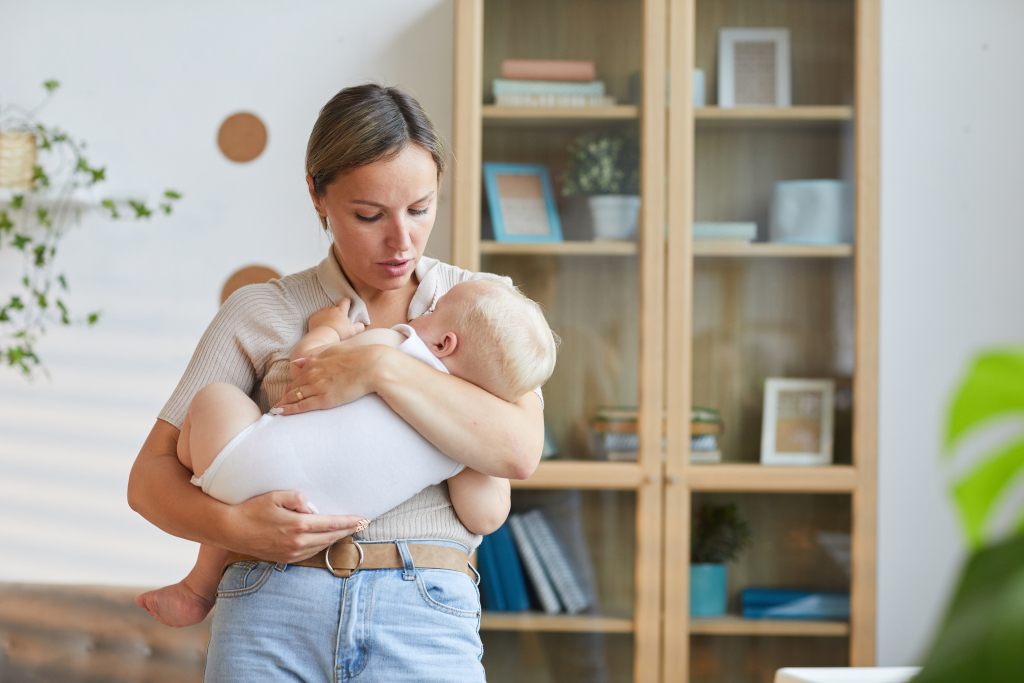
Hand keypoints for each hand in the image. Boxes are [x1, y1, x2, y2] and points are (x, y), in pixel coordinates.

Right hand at [224, 490, 363, 562]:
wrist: (230, 529)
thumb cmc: (252, 509)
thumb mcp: (275, 496)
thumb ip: (297, 498)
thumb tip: (312, 506)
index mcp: (298, 526)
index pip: (332, 524)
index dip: (349, 522)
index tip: (362, 519)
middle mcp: (297, 543)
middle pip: (330, 537)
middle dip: (347, 530)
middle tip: (362, 524)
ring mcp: (291, 553)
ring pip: (321, 546)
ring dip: (335, 538)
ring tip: (346, 530)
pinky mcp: (284, 559)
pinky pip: (310, 553)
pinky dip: (321, 545)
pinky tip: (325, 539)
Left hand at [274, 341, 390, 415]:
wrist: (371, 366)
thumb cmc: (357, 358)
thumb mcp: (333, 351)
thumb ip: (315, 357)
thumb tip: (299, 362)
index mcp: (315, 362)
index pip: (298, 376)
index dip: (290, 385)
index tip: (285, 392)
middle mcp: (313, 374)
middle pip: (293, 387)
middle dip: (284, 396)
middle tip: (278, 403)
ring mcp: (317, 386)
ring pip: (294, 396)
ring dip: (283, 403)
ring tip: (276, 410)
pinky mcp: (324, 399)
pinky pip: (302, 406)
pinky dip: (289, 409)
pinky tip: (280, 412)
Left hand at [308, 298, 364, 340]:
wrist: (322, 337)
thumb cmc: (339, 333)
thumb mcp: (352, 331)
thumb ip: (359, 327)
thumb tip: (362, 325)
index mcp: (341, 310)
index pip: (345, 300)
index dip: (347, 302)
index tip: (348, 305)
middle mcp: (331, 308)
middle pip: (335, 307)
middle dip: (337, 313)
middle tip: (338, 322)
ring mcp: (321, 311)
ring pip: (326, 311)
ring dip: (328, 316)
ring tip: (329, 325)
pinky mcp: (313, 316)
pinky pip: (317, 315)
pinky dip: (319, 319)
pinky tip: (321, 325)